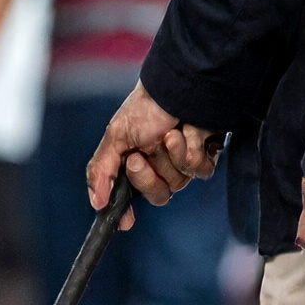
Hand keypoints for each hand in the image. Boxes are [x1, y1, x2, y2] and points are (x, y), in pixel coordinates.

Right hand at [88, 82, 219, 229]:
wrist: (175, 84)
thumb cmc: (145, 107)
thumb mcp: (116, 136)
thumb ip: (101, 170)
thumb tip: (96, 203)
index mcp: (139, 165)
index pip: (134, 198)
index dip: (128, 210)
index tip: (125, 220)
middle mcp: (163, 167)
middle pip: (159, 195)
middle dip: (147, 176)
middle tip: (140, 155)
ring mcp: (185, 163)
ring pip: (180, 183)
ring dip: (171, 156)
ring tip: (170, 132)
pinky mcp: (207, 156)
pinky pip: (200, 171)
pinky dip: (192, 150)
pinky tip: (188, 131)